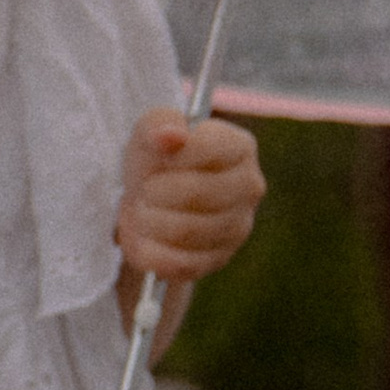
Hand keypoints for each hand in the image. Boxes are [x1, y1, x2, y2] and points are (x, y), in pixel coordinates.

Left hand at [116, 109, 264, 282]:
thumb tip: (172, 136)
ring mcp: (238, 227)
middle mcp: (249, 187)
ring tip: (140, 211)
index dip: (169, 156)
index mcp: (240, 147)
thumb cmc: (156, 160)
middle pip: (196, 193)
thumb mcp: (150, 132)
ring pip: (186, 231)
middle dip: (154, 192)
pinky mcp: (218, 259)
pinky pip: (180, 263)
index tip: (154, 160)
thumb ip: (159, 125)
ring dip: (147, 221)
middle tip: (142, 191)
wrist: (149, 203)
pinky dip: (149, 251)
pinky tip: (143, 236)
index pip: (209, 148)